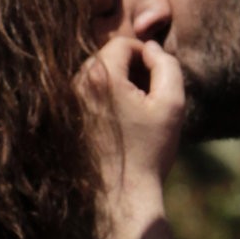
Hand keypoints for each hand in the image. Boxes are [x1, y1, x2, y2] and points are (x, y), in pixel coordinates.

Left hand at [77, 38, 184, 201]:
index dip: (145, 56)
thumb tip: (151, 48)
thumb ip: (166, 64)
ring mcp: (68, 102)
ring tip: (135, 113)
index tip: (157, 81)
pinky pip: (88, 93)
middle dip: (130, 69)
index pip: (123, 43)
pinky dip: (105, 99)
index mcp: (101, 76)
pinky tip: (120, 124)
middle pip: (107, 57)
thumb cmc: (150, 150)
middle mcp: (77, 84)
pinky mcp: (67, 117)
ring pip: (98, 74)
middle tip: (148, 98)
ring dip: (118, 84)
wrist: (122, 195)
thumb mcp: (172, 103)